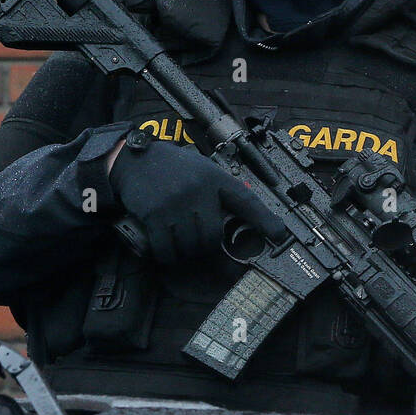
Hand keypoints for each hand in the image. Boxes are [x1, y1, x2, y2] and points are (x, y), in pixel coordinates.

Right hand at [108, 131, 288, 264]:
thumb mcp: (204, 170)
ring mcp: (176, 203)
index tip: (280, 235)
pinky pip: (166, 248)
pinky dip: (167, 254)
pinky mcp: (155, 215)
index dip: (265, 220)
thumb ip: (223, 190)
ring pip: (191, 245)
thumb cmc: (174, 168)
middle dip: (206, 246)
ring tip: (180, 243)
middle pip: (213, 236)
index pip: (246, 200)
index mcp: (215, 178)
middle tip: (197, 242)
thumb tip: (250, 212)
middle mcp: (199, 190)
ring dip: (186, 252)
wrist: (135, 160)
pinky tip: (165, 248)